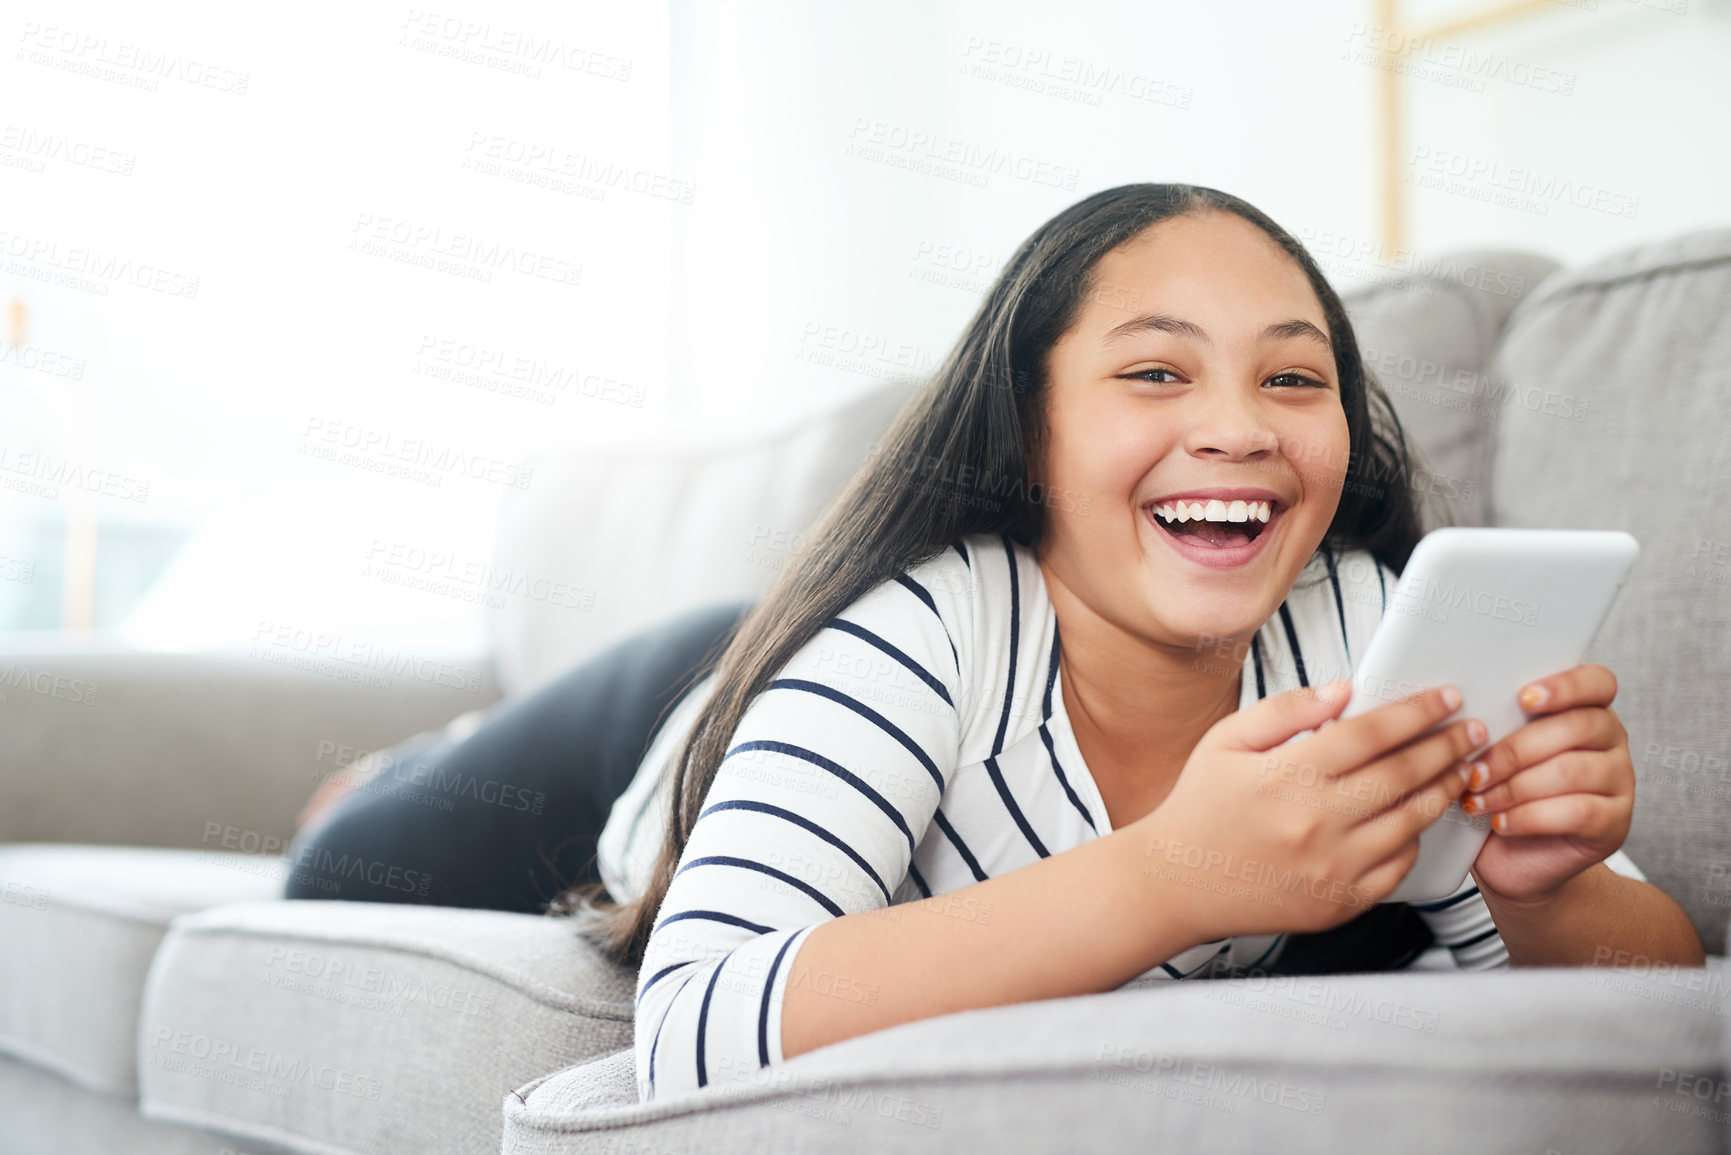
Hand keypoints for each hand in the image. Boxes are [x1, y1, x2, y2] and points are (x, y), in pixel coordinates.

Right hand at [1143, 680, 1482, 940]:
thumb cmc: (1198, 808)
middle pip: (1403, 775)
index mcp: (1287, 776)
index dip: (1416, 712)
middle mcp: (1315, 822)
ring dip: (1443, 790)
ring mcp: (1331, 867)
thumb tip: (1344, 690)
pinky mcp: (1338, 902)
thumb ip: (1286, 709)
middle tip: (1471, 730)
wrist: (1175, 883)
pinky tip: (1419, 817)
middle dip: (1446, 747)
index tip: (1445, 698)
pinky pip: (1397, 867)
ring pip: (1410, 822)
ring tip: (1460, 769)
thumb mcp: (1226, 741)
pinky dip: (1415, 839)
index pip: (1371, 733)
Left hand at [1459, 663, 1632, 903]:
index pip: (1596, 682)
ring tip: (1477, 800)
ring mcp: (1619, 782)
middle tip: (1473, 772)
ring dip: (1514, 787)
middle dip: (1515, 750)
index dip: (1565, 686)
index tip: (1523, 697)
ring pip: (1572, 771)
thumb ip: (1491, 723)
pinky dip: (1529, 816)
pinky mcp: (1614, 824)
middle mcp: (1611, 741)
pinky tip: (1500, 821)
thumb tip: (1456, 703)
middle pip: (1577, 727)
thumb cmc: (1496, 793)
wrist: (1513, 858)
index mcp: (1584, 709)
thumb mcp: (1490, 751)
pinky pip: (1576, 812)